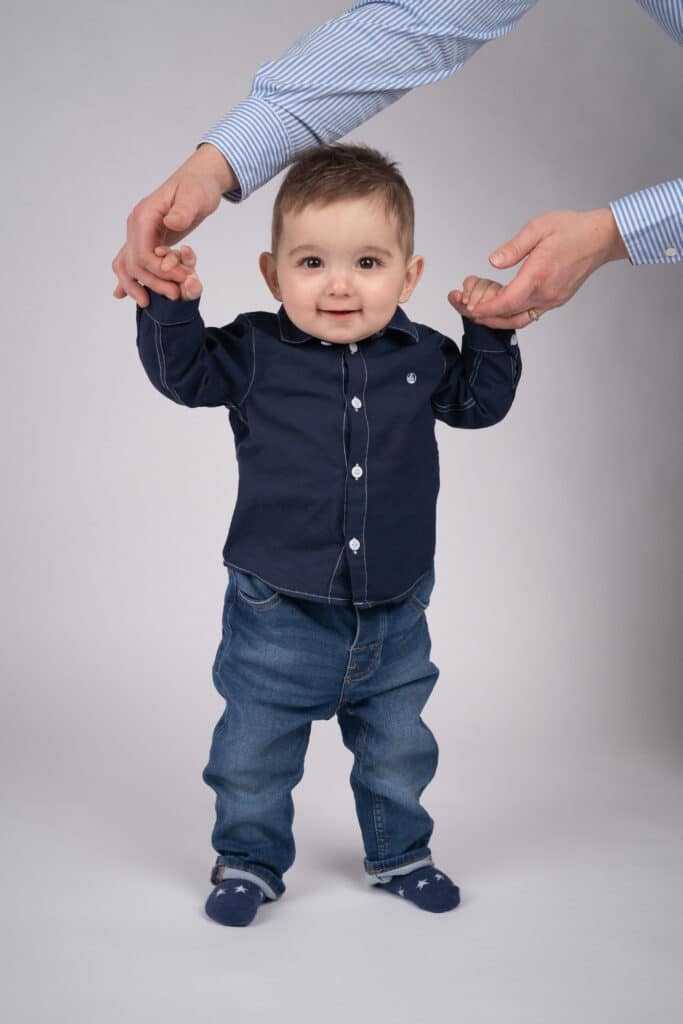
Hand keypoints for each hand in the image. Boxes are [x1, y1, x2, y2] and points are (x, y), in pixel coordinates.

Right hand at [112, 144, 235, 305]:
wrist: (198, 181)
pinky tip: (122, 294)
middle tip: (176, 295)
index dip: (160, 271)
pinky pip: (132, 261)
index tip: (183, 278)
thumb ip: (183, 210)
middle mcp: (136, 226)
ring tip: (150, 303)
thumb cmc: (198, 187)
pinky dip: (128, 278)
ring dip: (137, 285)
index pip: (143, 253)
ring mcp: (138, 233)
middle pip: (134, 264)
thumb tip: (171, 222)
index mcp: (144, 216)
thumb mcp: (195, 196)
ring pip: (127, 265)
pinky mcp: (146, 240)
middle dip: (153, 283)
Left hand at [448, 208, 628, 329]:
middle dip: (481, 313)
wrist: (600, 239)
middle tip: (462, 303)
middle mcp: (546, 293)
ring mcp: (551, 300)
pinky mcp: (555, 301)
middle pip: (508, 315)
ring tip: (475, 309)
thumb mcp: (538, 228)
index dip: (485, 309)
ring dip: (494, 319)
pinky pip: (528, 315)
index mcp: (539, 275)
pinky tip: (497, 306)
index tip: (468, 307)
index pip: (506, 302)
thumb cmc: (571, 229)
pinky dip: (509, 315)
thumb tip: (493, 261)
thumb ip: (514, 247)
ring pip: (517, 320)